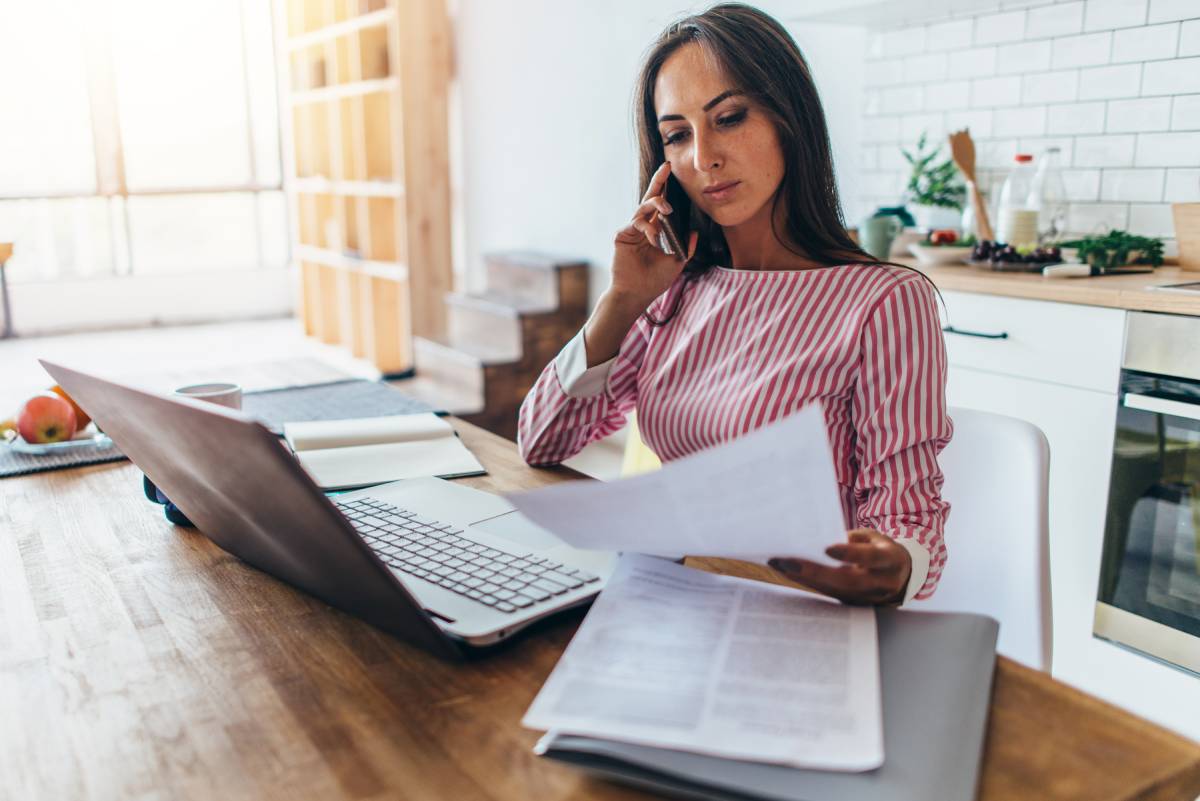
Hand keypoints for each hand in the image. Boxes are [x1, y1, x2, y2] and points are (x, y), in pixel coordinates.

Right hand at [610, 161, 697, 308]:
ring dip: (657, 204)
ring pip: (643, 207)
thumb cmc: (654, 281)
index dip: (665, 189)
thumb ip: (686, 247)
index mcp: (654, 230)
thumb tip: (695, 232)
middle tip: (667, 167)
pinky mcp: (622, 235)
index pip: (660, 206)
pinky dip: (649, 229)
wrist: (637, 294)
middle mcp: (642, 227)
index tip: (672, 171)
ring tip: (668, 209)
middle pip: (650, 198)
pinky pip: (637, 223)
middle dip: (659, 182)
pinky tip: (655, 239)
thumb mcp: (677, 262)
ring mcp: (631, 230)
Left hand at [768, 529, 911, 605]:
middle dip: (814, 572)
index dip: (850, 554)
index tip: (827, 548)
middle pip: (847, 581)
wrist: (901, 577)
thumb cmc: (882, 550)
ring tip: (778, 564)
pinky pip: (828, 594)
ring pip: (833, 590)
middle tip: (786, 561)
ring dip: (803, 578)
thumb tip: (821, 539)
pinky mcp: (853, 604)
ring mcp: (866, 598)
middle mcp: (880, 583)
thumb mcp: (875, 538)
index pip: (871, 557)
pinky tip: (786, 572)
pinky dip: (806, 583)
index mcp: (890, 560)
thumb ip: (853, 539)